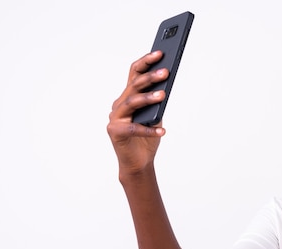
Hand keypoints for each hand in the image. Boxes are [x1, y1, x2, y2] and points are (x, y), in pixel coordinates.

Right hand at [107, 51, 169, 175]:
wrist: (138, 163)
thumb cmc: (146, 138)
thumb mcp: (155, 116)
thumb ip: (157, 103)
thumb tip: (165, 87)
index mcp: (128, 96)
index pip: (134, 73)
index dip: (146, 61)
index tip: (160, 52)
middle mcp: (119, 104)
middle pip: (134, 85)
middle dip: (150, 77)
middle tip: (166, 72)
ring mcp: (115, 118)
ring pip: (132, 102)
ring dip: (148, 98)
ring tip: (163, 95)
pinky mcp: (115, 132)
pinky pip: (134, 128)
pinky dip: (149, 129)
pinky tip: (162, 131)